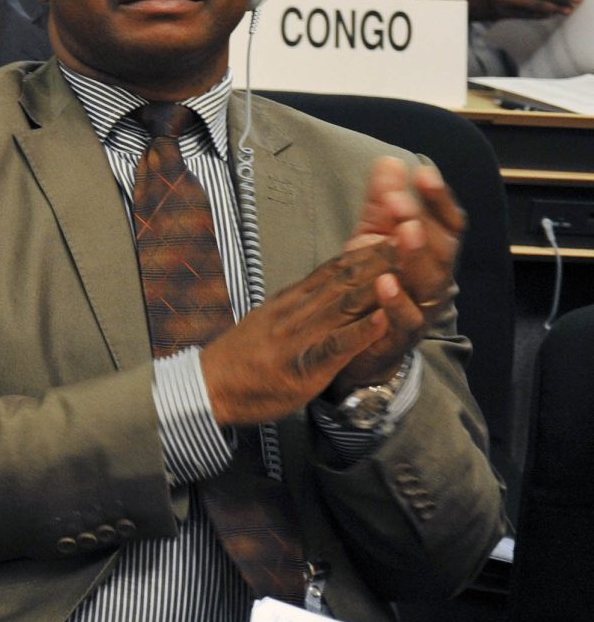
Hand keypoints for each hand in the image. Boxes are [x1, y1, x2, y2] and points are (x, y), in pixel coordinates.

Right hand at [197, 236, 401, 425]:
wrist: (208, 386)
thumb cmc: (240, 358)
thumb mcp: (268, 320)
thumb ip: (296, 304)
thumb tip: (322, 288)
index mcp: (290, 302)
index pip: (332, 269)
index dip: (365, 251)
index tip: (394, 235)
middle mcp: (296, 313)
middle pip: (344, 280)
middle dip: (380, 259)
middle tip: (413, 239)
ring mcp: (299, 338)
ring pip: (343, 306)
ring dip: (377, 286)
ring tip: (406, 268)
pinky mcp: (302, 367)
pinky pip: (334, 347)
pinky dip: (359, 333)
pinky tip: (382, 321)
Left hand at [329, 157, 463, 391]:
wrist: (354, 344)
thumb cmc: (370, 285)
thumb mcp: (372, 238)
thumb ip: (382, 204)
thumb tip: (389, 161)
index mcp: (430, 253)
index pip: (446, 222)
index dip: (438, 199)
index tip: (422, 172)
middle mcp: (433, 280)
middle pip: (442, 249)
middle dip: (425, 222)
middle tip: (402, 201)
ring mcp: (420, 310)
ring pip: (429, 282)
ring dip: (417, 256)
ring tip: (405, 231)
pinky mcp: (398, 337)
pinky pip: (404, 320)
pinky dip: (396, 302)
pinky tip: (383, 281)